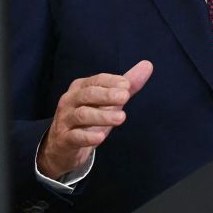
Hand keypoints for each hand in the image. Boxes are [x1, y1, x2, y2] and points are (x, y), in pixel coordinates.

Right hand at [36, 60, 152, 179]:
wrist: (64, 147)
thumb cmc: (89, 120)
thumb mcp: (108, 102)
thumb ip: (127, 86)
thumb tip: (148, 65)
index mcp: (80, 88)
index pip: (96, 80)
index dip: (111, 82)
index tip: (127, 85)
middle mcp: (70, 100)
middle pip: (88, 94)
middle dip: (106, 95)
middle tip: (125, 97)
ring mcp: (65, 120)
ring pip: (82, 115)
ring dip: (102, 116)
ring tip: (121, 117)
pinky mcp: (64, 140)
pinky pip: (75, 136)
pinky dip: (87, 136)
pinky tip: (100, 137)